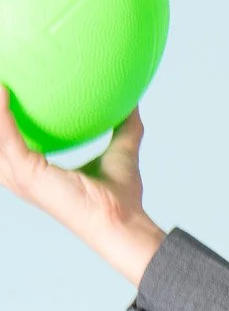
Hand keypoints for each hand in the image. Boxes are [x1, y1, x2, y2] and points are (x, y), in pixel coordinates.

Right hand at [0, 83, 164, 279]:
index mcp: (36, 172)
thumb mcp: (120, 151)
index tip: (4, 91)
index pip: (9, 143)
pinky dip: (2, 113)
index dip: (2, 120)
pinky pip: (8, 137)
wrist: (122, 221)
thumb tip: (133, 101)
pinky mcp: (28, 174)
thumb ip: (125, 126)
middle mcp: (23, 176)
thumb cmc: (120, 199)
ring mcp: (22, 177)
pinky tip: (2, 89)